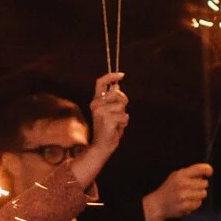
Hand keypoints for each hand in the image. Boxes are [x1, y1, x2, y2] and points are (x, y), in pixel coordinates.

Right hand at [68, 74, 129, 190]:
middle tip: (119, 114)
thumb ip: (113, 100)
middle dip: (124, 102)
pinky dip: (124, 123)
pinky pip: (125, 117)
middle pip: (118, 94)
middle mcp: (96, 104)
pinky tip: (116, 128)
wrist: (102, 146)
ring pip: (122, 106)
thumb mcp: (110, 112)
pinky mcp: (107, 119)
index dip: (111, 76)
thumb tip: (117, 86)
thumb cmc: (108, 129)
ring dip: (123, 116)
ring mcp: (100, 111)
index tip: (122, 74)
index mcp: (96, 101)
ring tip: (116, 123)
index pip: (100, 83)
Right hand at [143, 163, 211, 220]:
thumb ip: (190, 173)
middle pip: (204, 183)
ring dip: (198, 196)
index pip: (199, 168)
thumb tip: (206, 170)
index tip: (209, 172)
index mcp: (180, 174)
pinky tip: (187, 202)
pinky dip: (195, 204)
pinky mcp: (184, 206)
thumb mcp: (176, 176)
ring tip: (189, 196)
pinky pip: (198, 203)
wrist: (158, 204)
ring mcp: (183, 195)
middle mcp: (182, 183)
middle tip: (193, 189)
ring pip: (203, 194)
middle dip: (201, 186)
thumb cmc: (169, 189)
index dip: (207, 169)